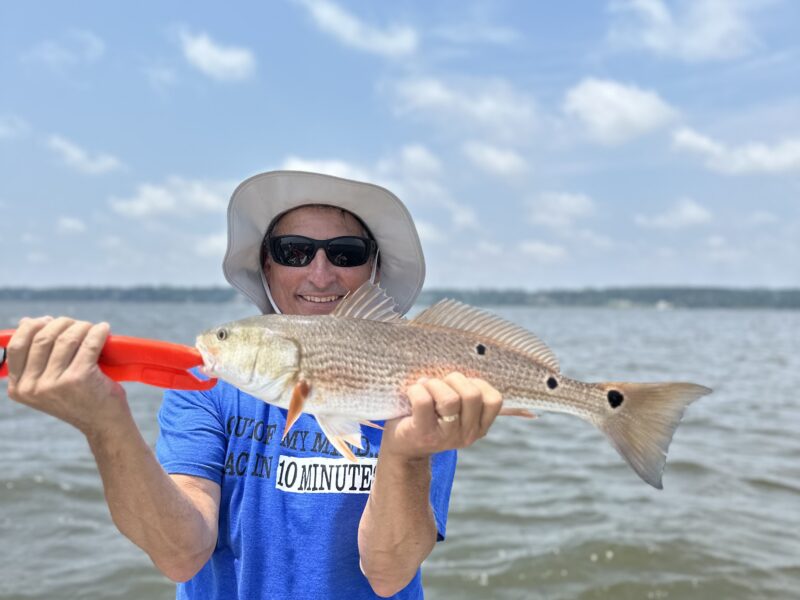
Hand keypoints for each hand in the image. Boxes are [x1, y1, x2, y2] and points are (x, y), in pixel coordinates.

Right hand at [5, 316, 127, 437]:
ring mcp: (55, 384)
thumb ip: (36, 356)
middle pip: (43, 338)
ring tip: (92, 328)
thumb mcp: (49, 381)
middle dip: (63, 324)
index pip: (17, 346)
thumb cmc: (78, 399)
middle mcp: (32, 387)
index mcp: (18, 388)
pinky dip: (98, 332)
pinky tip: (103, 329)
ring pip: (67, 338)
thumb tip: (26, 321)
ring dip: (82, 327)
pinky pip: (89, 344)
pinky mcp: (79, 378)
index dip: (33, 327)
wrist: (104, 424)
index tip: (49, 320)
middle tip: (78, 325)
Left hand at [380, 372, 502, 459]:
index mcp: (479, 426)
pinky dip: (416, 390)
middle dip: (454, 380)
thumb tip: (451, 366)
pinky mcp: (424, 434)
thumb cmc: (430, 419)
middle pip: (472, 395)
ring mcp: (447, 437)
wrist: (405, 449)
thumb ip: (462, 393)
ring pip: (450, 399)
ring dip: (435, 385)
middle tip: (440, 385)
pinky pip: (424, 401)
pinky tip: (412, 394)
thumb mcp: (455, 411)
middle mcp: (468, 434)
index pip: (494, 400)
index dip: (477, 383)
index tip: (460, 386)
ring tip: (425, 388)